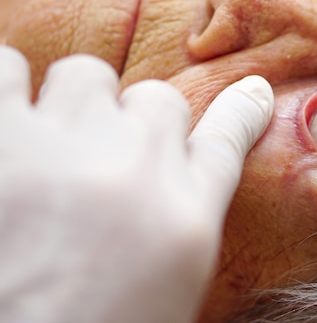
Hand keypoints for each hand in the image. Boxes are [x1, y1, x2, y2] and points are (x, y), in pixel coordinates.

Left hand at [0, 45, 272, 322]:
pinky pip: (8, 68)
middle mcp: (141, 173)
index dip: (240, 112)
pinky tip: (8, 120)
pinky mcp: (3, 139)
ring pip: (86, 76)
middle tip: (98, 155)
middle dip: (132, 120)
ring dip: (70, 102)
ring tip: (44, 141)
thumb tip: (172, 188)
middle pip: (158, 99)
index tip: (251, 91)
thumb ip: (183, 228)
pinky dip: (7, 84)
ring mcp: (70, 151)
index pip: (226, 143)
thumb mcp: (170, 289)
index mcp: (187, 222)